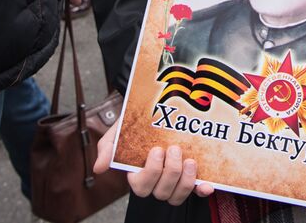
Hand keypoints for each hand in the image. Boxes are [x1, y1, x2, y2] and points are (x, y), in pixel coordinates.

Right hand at [92, 119, 214, 204]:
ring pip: (178, 195)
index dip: (151, 172)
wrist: (159, 109)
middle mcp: (157, 181)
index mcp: (138, 174)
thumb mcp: (119, 131)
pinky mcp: (192, 178)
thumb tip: (99, 168)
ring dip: (185, 180)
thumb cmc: (136, 124)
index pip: (142, 186)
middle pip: (161, 192)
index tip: (157, 150)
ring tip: (189, 160)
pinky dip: (202, 190)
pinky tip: (207, 184)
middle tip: (174, 149)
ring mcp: (175, 181)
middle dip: (170, 172)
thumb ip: (108, 147)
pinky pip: (197, 192)